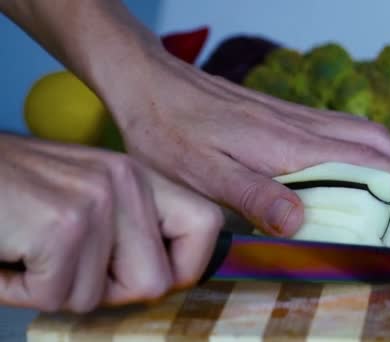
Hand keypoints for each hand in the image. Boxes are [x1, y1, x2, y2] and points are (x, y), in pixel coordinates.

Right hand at [0, 134, 223, 311]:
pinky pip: (54, 296)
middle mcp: (126, 181)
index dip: (184, 268)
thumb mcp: (85, 198)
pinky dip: (18, 289)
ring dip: (54, 289)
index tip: (141, 275)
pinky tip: (7, 253)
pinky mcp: (61, 226)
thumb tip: (167, 280)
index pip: (207, 226)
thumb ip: (130, 231)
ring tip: (28, 249)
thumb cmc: (12, 192)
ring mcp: (96, 202)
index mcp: (139, 176)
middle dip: (106, 292)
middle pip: (157, 282)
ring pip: (98, 298)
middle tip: (64, 265)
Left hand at [109, 53, 389, 237]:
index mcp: (288, 144)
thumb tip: (301, 221)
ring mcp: (295, 115)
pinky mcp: (284, 112)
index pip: (364, 162)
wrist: (151, 83)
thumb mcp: (203, 173)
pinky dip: (366, 145)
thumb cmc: (170, 131)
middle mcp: (301, 125)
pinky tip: (358, 161)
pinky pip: (341, 125)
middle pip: (376, 141)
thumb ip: (254, 195)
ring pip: (363, 129)